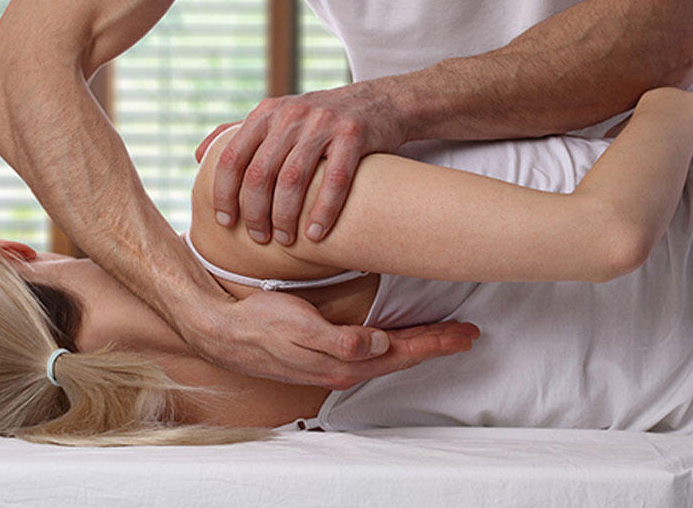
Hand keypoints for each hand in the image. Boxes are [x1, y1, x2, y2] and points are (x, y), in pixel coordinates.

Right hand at [182, 290, 479, 388]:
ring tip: (443, 335)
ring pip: (389, 356)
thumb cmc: (261, 324)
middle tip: (468, 333)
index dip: (436, 341)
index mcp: (345, 363)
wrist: (225, 332)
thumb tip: (380, 344)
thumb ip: (341, 340)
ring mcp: (335, 364)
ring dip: (418, 345)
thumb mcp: (299, 327)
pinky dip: (394, 346)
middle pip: (402, 356)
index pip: (402, 352)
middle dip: (436, 344)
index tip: (465, 333)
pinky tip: (396, 340)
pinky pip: (371, 354)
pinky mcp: (325, 355)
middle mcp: (345, 368)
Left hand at [196, 79, 406, 244]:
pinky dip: (323, 210)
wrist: (382, 101)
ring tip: (286, 240)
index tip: (225, 222)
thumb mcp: (278, 115)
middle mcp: (290, 115)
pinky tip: (316, 233)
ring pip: (293, 178)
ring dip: (285, 215)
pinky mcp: (353, 134)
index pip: (232, 156)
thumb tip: (198, 156)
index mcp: (266, 113)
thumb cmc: (322, 119)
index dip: (224, 193)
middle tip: (259, 238)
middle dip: (255, 212)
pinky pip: (335, 180)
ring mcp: (323, 123)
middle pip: (260, 172)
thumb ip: (239, 133)